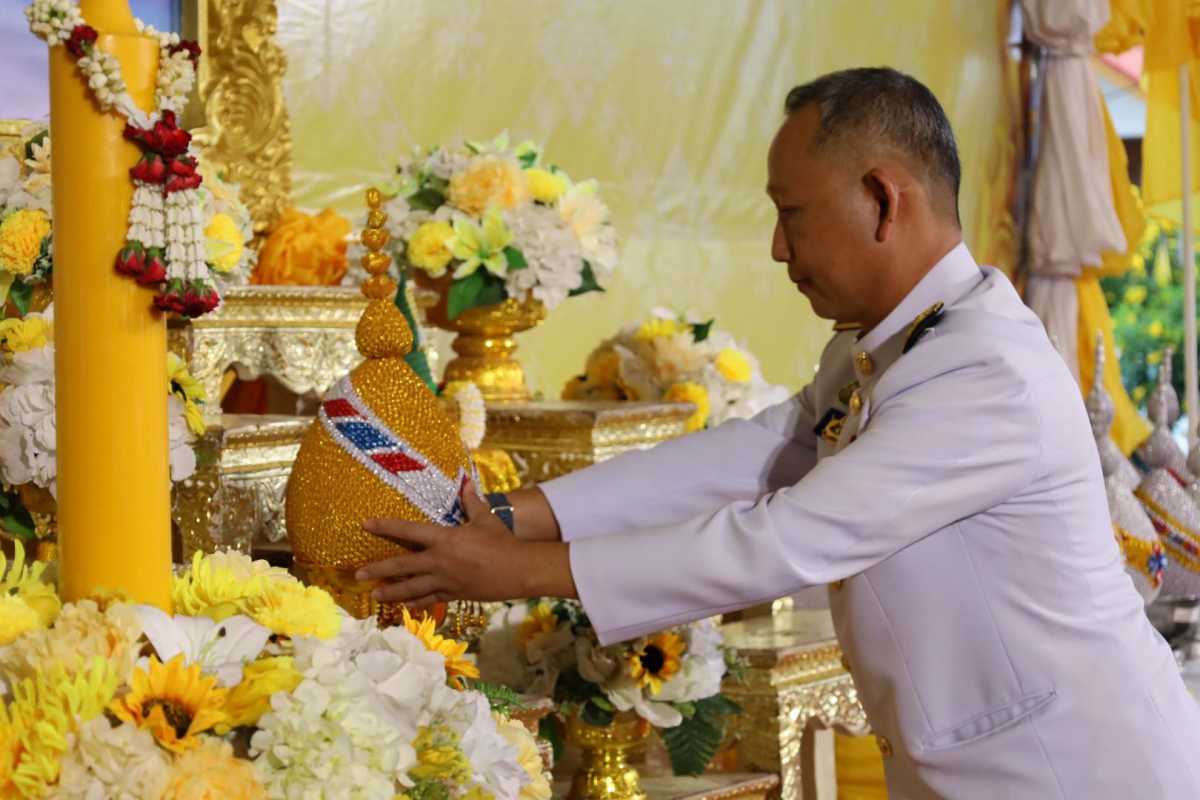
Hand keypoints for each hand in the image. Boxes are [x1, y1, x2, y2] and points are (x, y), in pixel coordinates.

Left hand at [355, 479, 575, 608]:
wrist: (518, 570)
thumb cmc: (502, 540)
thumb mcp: (485, 517)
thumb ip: (471, 501)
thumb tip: (465, 481)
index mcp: (444, 538)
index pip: (408, 530)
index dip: (385, 526)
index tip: (366, 524)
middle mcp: (439, 561)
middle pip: (402, 566)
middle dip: (379, 569)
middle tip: (359, 574)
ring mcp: (445, 580)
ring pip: (411, 588)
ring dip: (391, 592)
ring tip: (375, 595)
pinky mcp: (453, 594)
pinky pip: (429, 600)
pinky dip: (416, 603)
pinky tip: (404, 607)